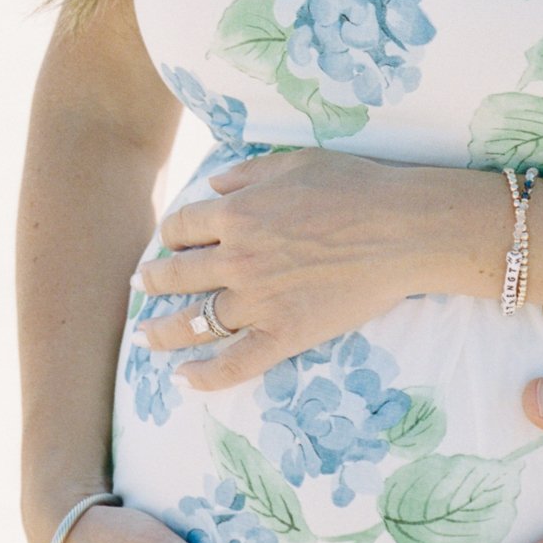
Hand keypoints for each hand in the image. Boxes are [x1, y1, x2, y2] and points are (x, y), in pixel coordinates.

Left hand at [136, 149, 445, 386]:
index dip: (170, 235)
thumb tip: (210, 185)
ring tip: (146, 338)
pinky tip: (184, 380)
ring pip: (194, 323)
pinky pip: (233, 364)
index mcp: (236, 214)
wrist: (401, 228)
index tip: (170, 242)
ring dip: (162, 332)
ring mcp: (258, 301)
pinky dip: (204, 377)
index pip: (181, 227)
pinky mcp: (283, 335)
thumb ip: (246, 173)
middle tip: (141, 288)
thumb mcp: (295, 162)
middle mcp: (237, 259)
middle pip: (176, 276)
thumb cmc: (354, 186)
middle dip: (153, 282)